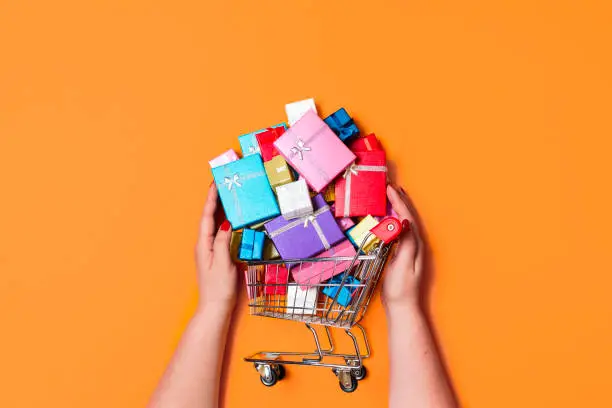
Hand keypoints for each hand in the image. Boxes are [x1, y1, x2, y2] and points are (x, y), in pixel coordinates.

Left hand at [195, 183, 237, 312]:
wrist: (215, 308)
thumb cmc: (218, 288)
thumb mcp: (223, 263)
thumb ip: (223, 241)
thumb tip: (226, 223)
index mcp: (203, 245)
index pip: (207, 217)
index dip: (211, 200)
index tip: (215, 184)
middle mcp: (204, 245)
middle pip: (209, 218)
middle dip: (215, 201)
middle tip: (222, 185)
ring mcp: (209, 251)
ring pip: (214, 225)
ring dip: (220, 210)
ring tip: (227, 197)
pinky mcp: (216, 256)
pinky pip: (220, 234)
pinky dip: (225, 223)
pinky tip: (232, 220)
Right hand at [382, 185, 424, 310]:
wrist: (403, 308)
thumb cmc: (401, 289)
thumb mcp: (403, 265)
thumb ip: (406, 243)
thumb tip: (406, 221)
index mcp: (416, 244)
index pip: (407, 217)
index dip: (398, 201)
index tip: (390, 188)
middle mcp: (416, 245)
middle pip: (409, 216)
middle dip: (400, 200)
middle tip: (391, 186)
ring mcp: (411, 250)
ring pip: (406, 222)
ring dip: (399, 208)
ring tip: (393, 196)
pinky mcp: (404, 255)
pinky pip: (400, 230)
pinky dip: (395, 220)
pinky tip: (390, 219)